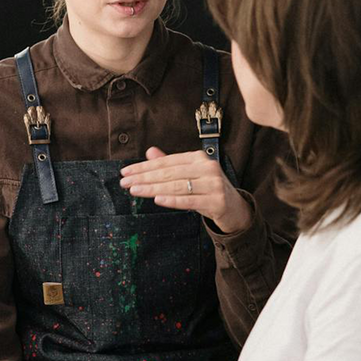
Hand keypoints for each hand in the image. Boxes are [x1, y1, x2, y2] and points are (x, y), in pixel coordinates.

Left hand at [120, 147, 252, 233]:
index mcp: (198, 158)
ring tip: (135, 190)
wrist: (235, 209)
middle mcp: (207, 168)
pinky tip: (157, 199)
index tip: (126, 172)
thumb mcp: (190, 175)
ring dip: (153, 188)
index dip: (144, 167)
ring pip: (177, 186)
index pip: (166, 162)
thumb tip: (150, 151)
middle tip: (125, 182)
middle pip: (170, 173)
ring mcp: (214, 184)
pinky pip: (190, 201)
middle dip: (145, 178)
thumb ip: (170, 165)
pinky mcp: (217, 201)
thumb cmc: (208, 190)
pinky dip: (173, 200)